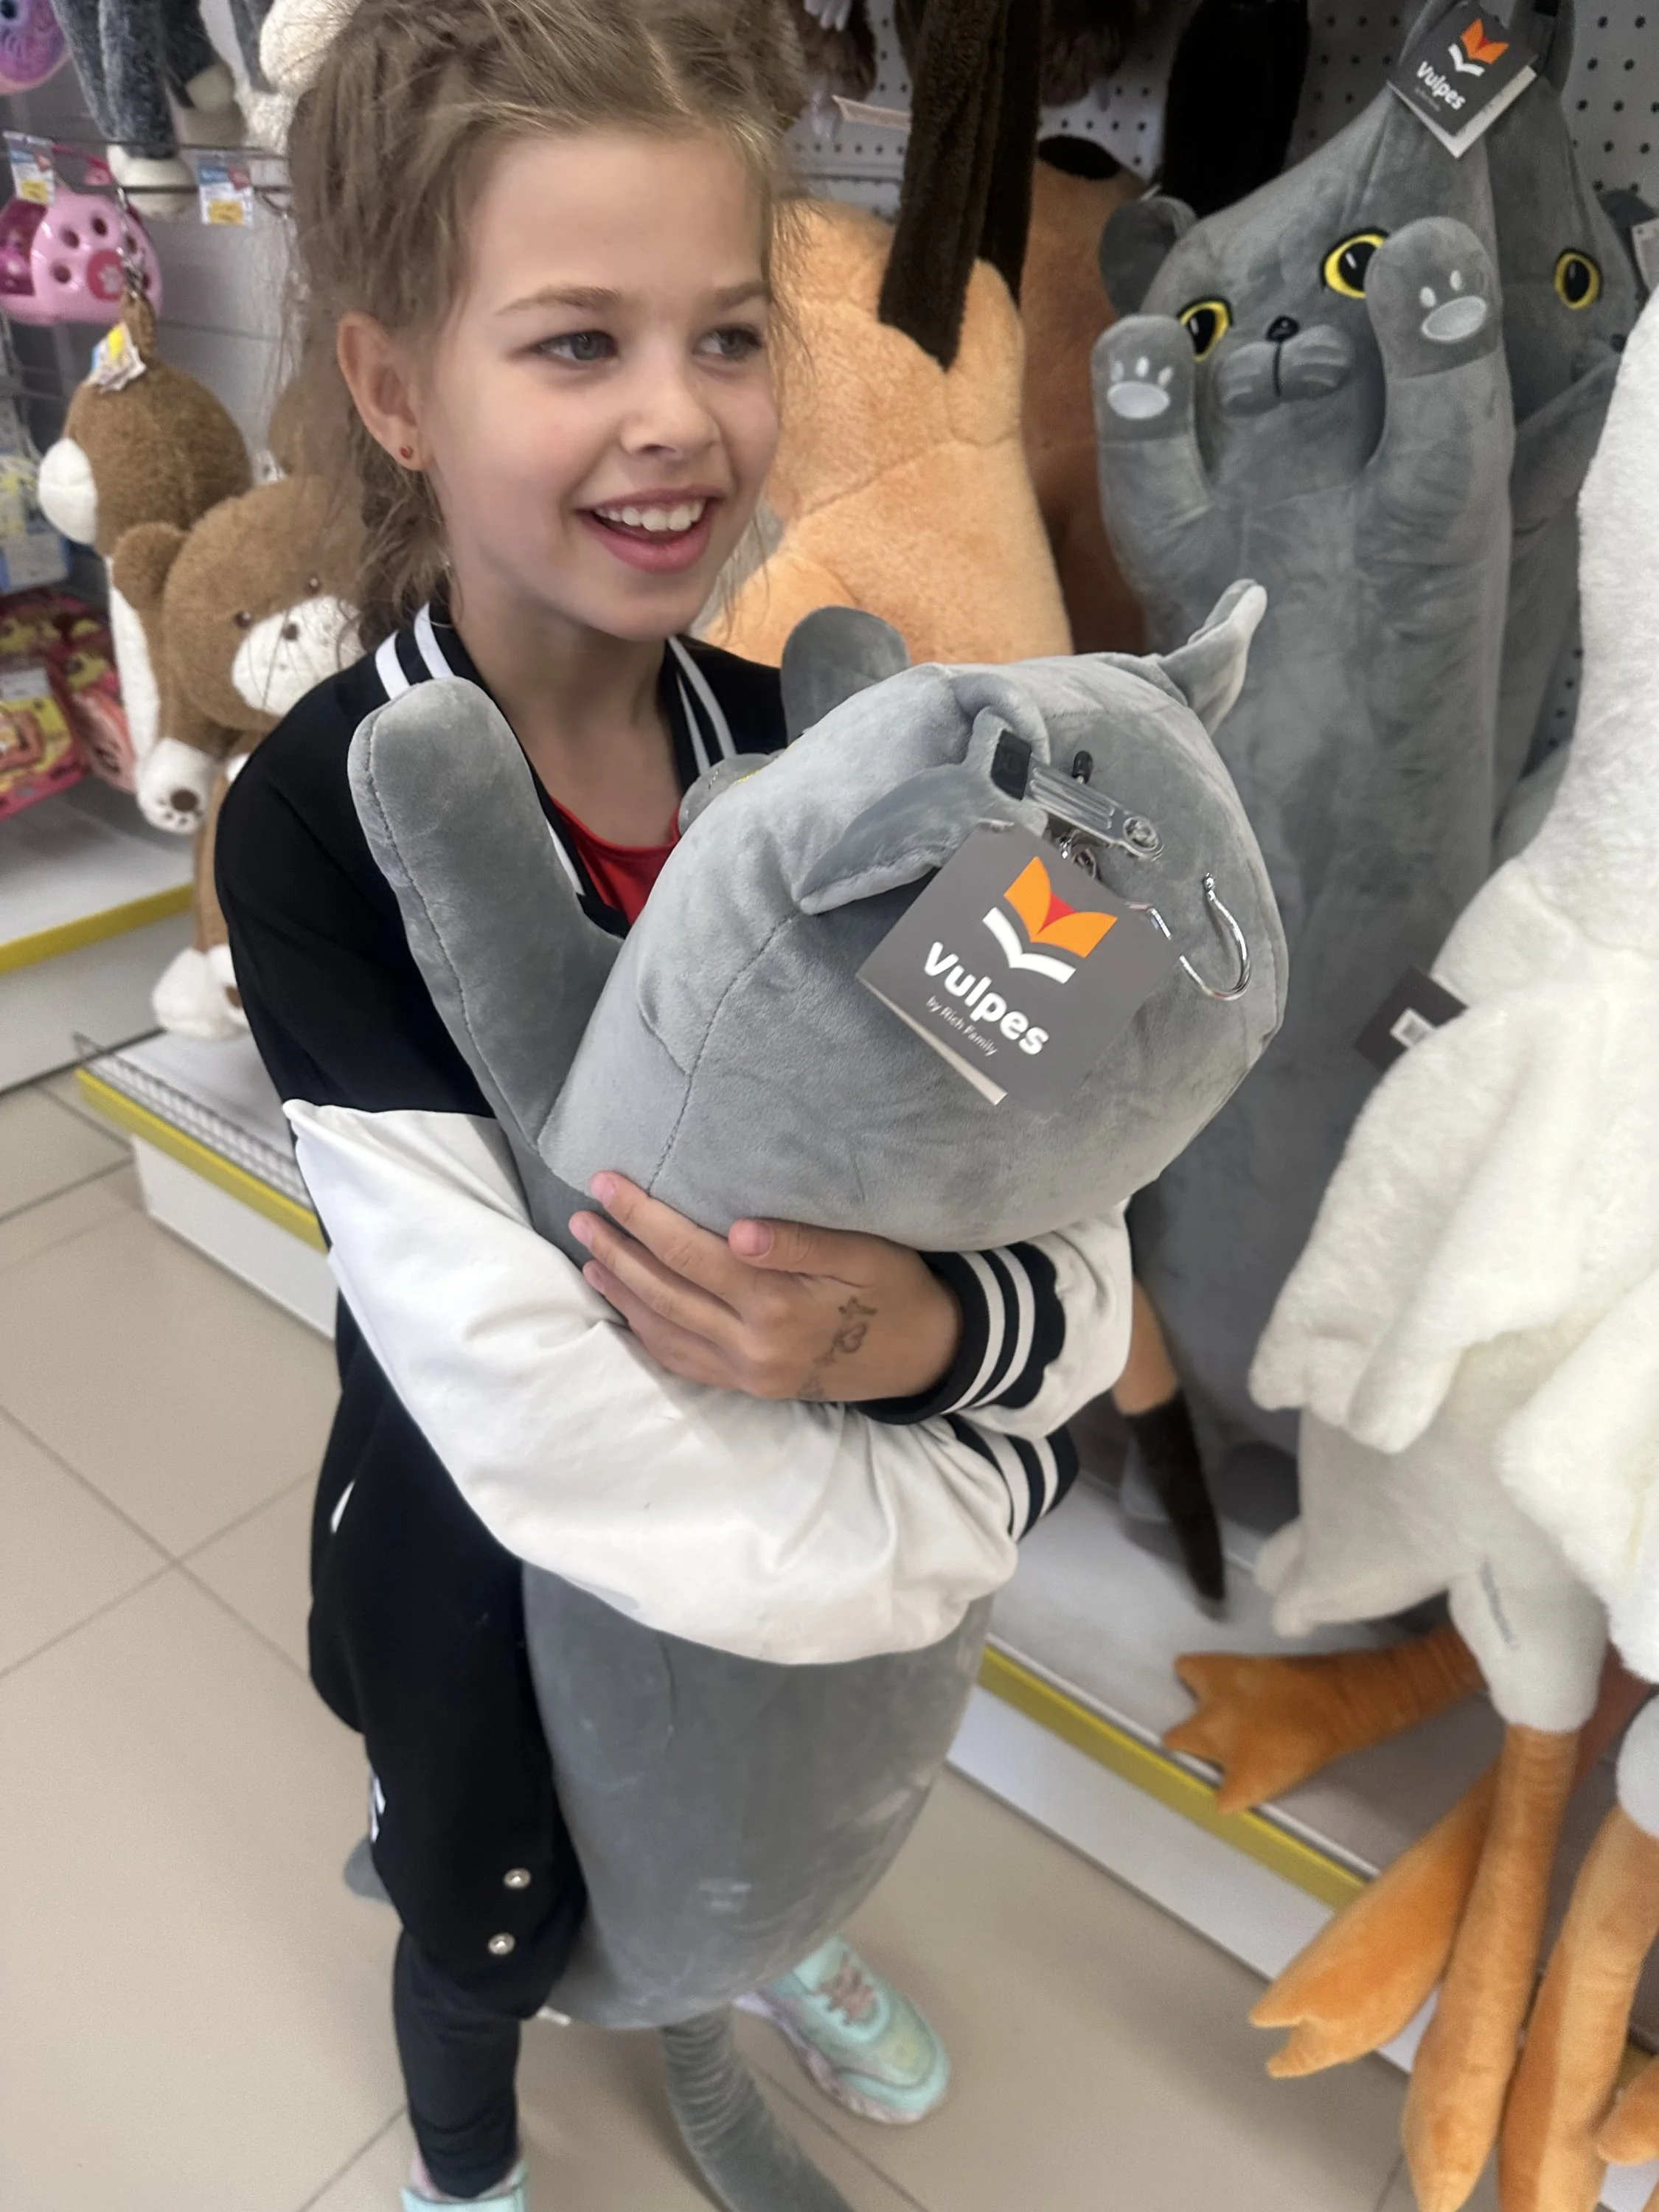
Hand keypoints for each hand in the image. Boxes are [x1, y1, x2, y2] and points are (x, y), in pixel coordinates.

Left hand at [569, 1173, 961, 1402]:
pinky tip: (627, 1310)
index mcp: (778, 1305)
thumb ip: (800, 1242)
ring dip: (622, 1293)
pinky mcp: (749, 1387)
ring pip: (665, 1332)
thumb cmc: (896, 1289)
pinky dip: (647, 1335)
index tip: (607, 1183)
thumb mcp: (865, 1253)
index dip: (643, 1218)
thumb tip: (736, 1231)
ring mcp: (747, 1373)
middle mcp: (753, 1346)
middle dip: (618, 1251)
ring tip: (588, 1258)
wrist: (924, 1355)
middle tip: (582, 1216)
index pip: (690, 1255)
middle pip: (665, 1292)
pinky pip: (683, 1363)